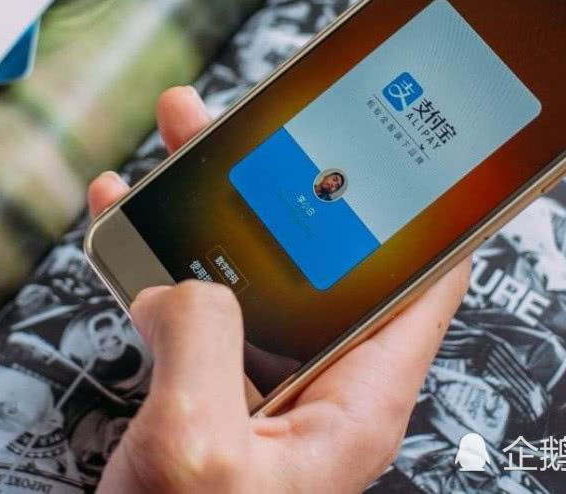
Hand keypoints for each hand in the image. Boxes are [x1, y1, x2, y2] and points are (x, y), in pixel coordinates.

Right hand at [88, 86, 470, 493]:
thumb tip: (181, 288)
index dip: (434, 214)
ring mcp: (260, 392)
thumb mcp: (198, 445)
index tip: (432, 149)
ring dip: (210, 209)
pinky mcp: (209, 397)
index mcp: (354, 403)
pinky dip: (161, 259)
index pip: (424, 287)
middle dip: (287, 183)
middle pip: (322, 260)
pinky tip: (131, 221)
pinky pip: (193, 310)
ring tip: (181, 145)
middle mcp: (317, 390)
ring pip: (249, 273)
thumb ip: (202, 336)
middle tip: (257, 121)